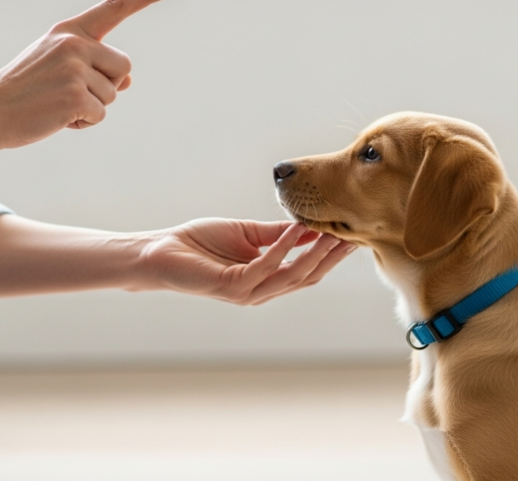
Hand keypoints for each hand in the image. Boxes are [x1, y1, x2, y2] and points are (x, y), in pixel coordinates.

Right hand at [0, 0, 177, 148]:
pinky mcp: (75, 96)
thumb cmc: (24, 92)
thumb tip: (128, 80)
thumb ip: (93, 66)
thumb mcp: (57, 68)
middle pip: (123, 66)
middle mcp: (74, 44)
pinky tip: (57, 118)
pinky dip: (83, 123)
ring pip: (112, 94)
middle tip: (69, 93)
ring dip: (91, 107)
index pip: (115, 8)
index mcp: (69, 31)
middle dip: (106, 85)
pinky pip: (100, 114)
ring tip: (57, 105)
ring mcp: (75, 69)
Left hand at [141, 219, 356, 304]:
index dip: (331, 254)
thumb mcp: (248, 234)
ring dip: (315, 253)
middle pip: (307, 276)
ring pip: (292, 275)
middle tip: (354, 234)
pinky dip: (283, 246)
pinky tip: (295, 229)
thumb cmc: (200, 244)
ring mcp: (248, 292)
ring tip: (333, 232)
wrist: (163, 252)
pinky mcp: (232, 286)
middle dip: (332, 256)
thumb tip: (309, 224)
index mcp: (267, 280)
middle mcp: (261, 291)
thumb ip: (277, 234)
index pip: (308, 270)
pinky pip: (265, 266)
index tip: (353, 233)